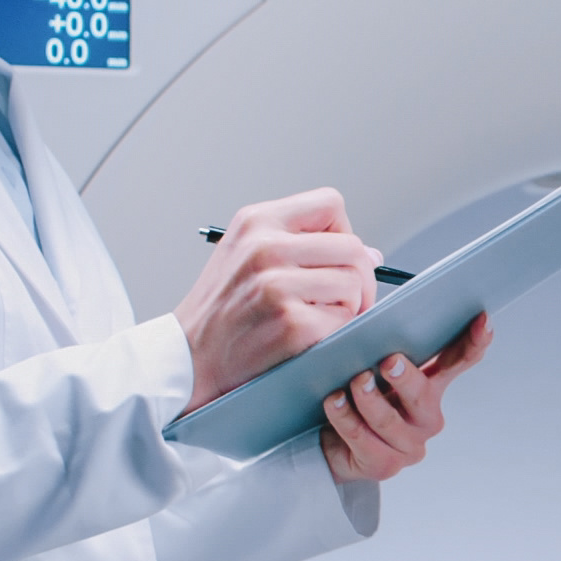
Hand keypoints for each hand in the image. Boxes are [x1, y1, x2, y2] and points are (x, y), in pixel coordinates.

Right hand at [178, 189, 382, 406]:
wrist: (188, 358)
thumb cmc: (222, 309)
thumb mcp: (246, 254)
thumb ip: (303, 244)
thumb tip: (372, 254)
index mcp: (256, 221)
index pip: (331, 203)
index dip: (343, 231)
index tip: (333, 258)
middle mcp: (265, 247)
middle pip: (352, 247)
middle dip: (358, 277)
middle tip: (345, 299)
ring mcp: (277, 286)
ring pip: (353, 284)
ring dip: (348, 307)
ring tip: (320, 318)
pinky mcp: (290, 324)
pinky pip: (344, 320)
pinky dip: (336, 332)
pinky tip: (309, 337)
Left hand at [321, 312, 490, 483]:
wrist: (330, 444)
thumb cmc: (354, 399)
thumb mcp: (372, 369)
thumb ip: (383, 347)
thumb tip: (377, 321)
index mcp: (430, 387)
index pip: (458, 362)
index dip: (474, 342)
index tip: (482, 321)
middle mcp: (426, 418)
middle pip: (423, 395)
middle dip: (406, 378)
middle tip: (389, 361)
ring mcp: (408, 445)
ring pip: (388, 421)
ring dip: (367, 398)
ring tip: (353, 382)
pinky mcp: (384, 466)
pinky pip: (363, 439)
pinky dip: (345, 418)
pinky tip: (335, 402)